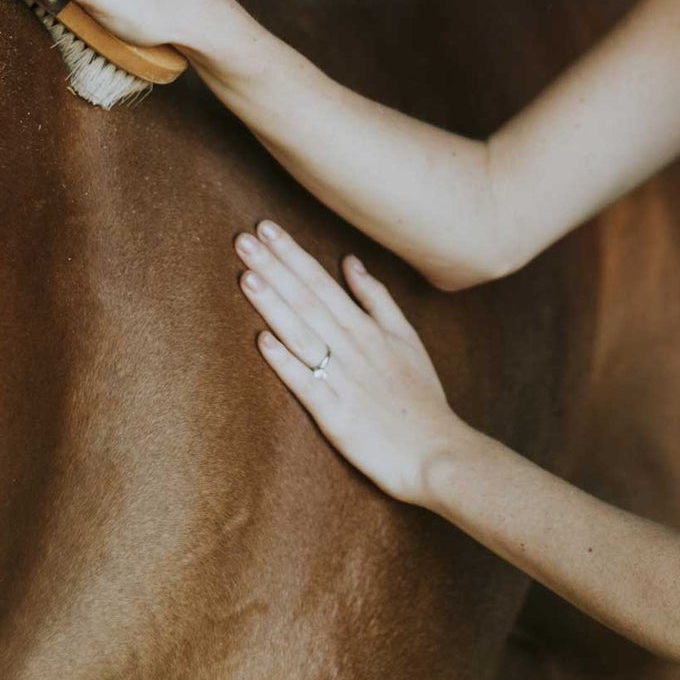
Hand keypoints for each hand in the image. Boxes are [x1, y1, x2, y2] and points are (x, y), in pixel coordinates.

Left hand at [234, 222, 466, 506]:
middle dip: (274, 267)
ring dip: (273, 304)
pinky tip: (261, 341)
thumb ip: (377, 298)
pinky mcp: (335, 415)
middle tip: (243, 238)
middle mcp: (352, 346)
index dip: (292, 254)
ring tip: (246, 275)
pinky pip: (306, 384)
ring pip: (302, 334)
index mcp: (366, 327)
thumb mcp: (406, 336)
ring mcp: (343, 380)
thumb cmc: (420, 396)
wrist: (436, 451)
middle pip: (306, 299)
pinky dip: (284, 362)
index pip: (321, 281)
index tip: (265, 228)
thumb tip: (350, 261)